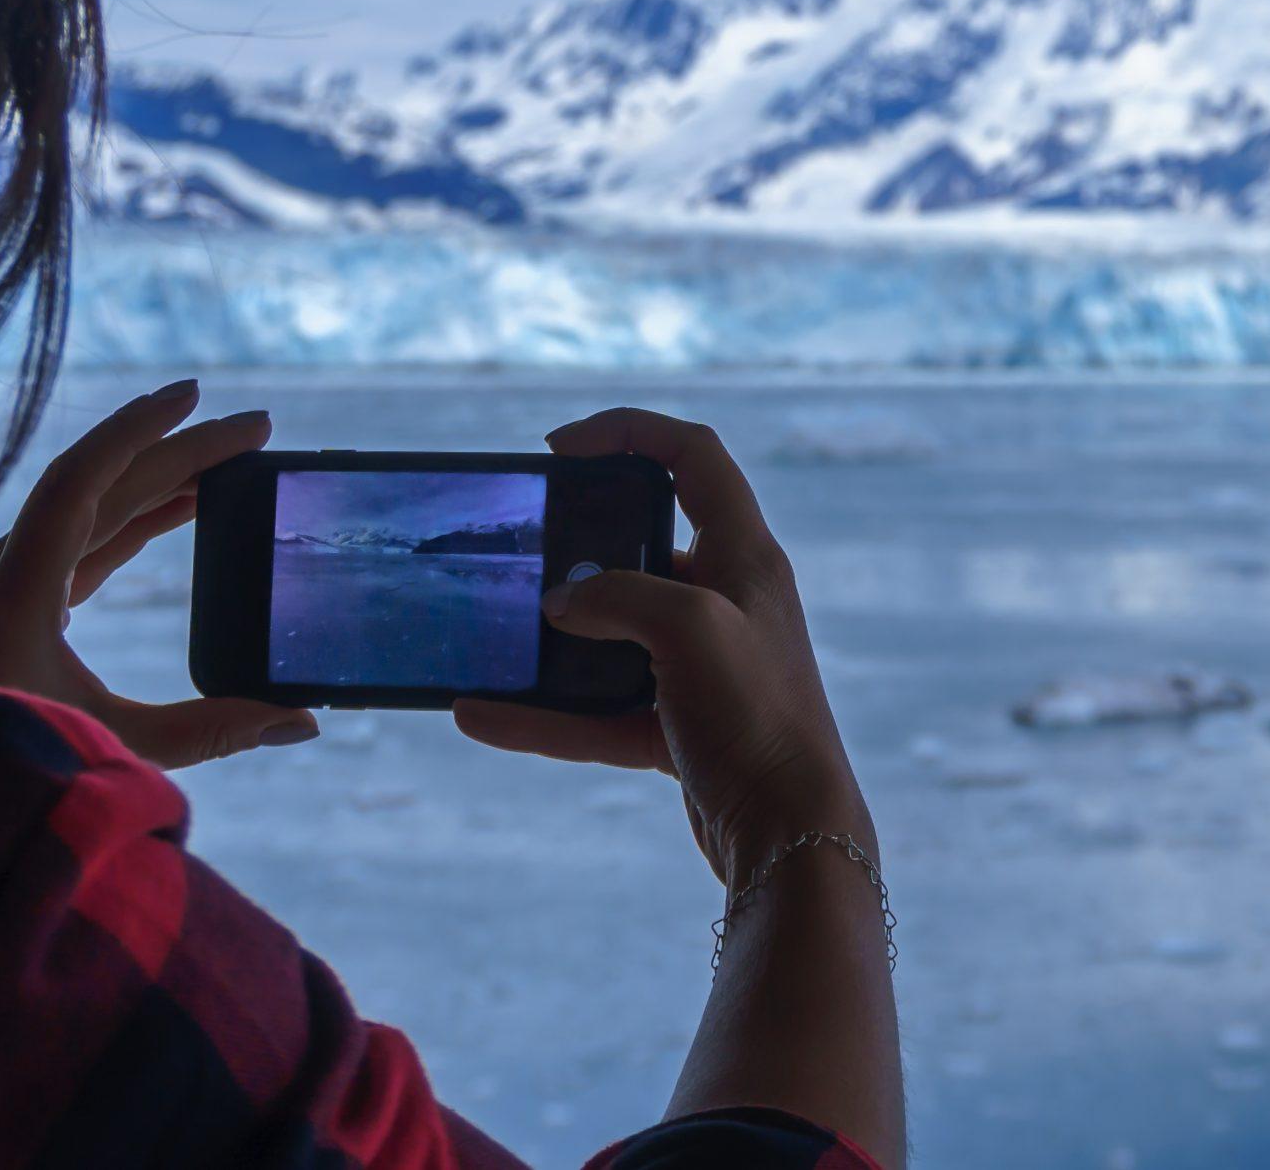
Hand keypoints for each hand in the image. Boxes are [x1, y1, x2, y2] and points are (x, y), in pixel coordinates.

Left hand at [0, 379, 318, 768]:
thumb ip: (209, 733)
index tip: (198, 398)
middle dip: (176, 451)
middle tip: (252, 427)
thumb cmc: (1, 778)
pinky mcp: (3, 611)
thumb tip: (302, 722)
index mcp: (14, 592)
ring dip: (155, 483)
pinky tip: (172, 515)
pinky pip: (72, 546)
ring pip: (84, 513)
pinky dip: (127, 524)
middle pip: (95, 486)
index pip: (79, 480)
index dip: (139, 431)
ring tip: (225, 463)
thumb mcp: (111, 749)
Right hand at [453, 408, 870, 882]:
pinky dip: (541, 716)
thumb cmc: (758, 717)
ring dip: (550, 639)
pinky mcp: (678, 729)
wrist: (790, 836)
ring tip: (487, 633)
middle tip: (519, 546)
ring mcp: (701, 669)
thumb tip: (563, 601)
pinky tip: (479, 715)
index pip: (693, 457)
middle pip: (643, 545)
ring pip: (610, 637)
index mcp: (744, 556)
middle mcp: (726, 603)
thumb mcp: (689, 628)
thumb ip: (620, 595)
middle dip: (577, 543)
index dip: (629, 433)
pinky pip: (596, 712)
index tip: (560, 447)